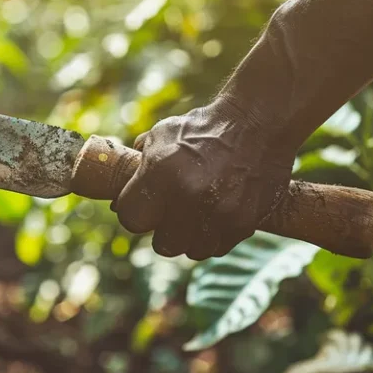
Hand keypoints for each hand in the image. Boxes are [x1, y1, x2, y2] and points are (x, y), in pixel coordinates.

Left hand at [112, 99, 294, 260]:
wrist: (258, 122)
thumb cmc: (203, 128)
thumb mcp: (162, 135)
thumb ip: (138, 167)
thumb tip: (115, 200)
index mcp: (162, 171)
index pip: (131, 219)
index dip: (135, 213)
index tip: (143, 206)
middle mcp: (189, 195)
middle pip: (163, 245)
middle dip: (164, 231)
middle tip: (172, 213)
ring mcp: (220, 212)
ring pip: (192, 250)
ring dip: (191, 237)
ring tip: (196, 214)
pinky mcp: (244, 222)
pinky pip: (219, 247)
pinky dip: (215, 236)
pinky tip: (216, 214)